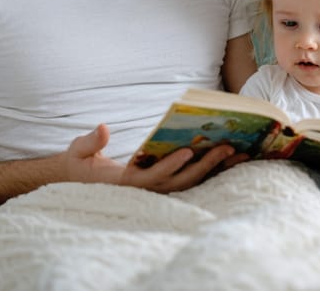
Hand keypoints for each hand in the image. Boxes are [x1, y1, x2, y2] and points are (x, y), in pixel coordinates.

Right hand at [64, 124, 237, 193]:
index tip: (187, 151)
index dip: (170, 165)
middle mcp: (147, 190)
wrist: (82, 182)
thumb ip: (90, 142)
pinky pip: (194, 180)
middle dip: (205, 164)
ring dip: (216, 168)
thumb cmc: (81, 165)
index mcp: (126, 182)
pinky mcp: (167, 186)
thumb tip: (102, 128)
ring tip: (240, 152)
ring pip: (192, 182)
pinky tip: (233, 158)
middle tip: (227, 148)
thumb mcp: (78, 152)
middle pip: (181, 180)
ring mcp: (159, 190)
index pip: (152, 176)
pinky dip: (214, 170)